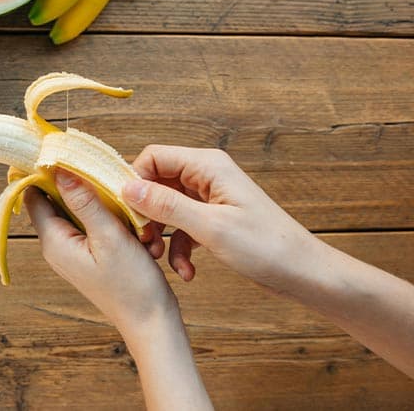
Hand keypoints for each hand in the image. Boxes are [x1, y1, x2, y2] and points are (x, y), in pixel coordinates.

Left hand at [24, 168, 177, 330]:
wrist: (151, 322)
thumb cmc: (132, 286)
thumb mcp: (109, 237)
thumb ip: (84, 202)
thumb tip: (60, 170)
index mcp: (54, 241)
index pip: (34, 196)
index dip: (44, 172)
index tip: (63, 153)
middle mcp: (57, 246)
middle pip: (57, 200)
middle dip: (77, 185)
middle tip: (103, 174)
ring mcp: (73, 251)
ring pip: (78, 210)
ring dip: (98, 202)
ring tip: (122, 204)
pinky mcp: (90, 254)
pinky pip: (93, 224)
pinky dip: (108, 217)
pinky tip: (130, 222)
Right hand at [122, 145, 311, 290]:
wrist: (303, 273)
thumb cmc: (266, 247)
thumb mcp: (210, 227)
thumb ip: (166, 205)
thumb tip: (127, 188)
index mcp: (208, 166)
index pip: (153, 157)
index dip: (135, 181)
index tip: (128, 213)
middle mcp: (207, 176)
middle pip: (156, 182)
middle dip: (146, 213)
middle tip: (143, 241)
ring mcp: (209, 198)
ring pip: (166, 208)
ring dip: (160, 235)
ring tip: (160, 259)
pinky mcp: (213, 219)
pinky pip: (181, 227)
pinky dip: (179, 249)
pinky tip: (187, 271)